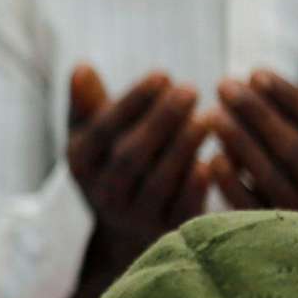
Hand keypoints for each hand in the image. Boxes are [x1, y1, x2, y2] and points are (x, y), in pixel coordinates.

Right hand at [68, 66, 212, 262]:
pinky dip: (198, 184)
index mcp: (80, 163)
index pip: (103, 130)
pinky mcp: (166, 231)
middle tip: (191, 89)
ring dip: (184, 147)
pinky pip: (183, 208)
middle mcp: (102, 193)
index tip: (162, 74)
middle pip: (131, 156)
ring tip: (209, 116)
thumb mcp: (92, 135)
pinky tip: (216, 158)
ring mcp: (134, 216)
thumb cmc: (112, 162)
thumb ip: (87, 103)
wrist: (126, 228)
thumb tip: (81, 66)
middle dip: (161, 121)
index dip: (133, 102)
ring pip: (160, 181)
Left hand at [207, 53, 297, 226]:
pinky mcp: (274, 231)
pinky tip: (209, 155)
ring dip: (237, 141)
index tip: (255, 71)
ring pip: (267, 174)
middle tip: (223, 84)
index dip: (287, 96)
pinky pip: (247, 205)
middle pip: (291, 147)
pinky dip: (228, 181)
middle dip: (255, 113)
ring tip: (211, 112)